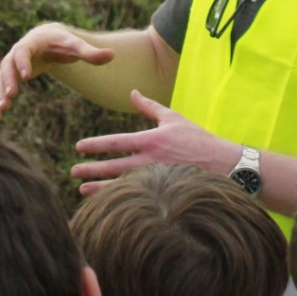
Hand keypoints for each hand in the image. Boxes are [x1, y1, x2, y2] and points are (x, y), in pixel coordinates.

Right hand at [0, 24, 113, 121]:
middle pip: (7, 66)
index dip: (23, 62)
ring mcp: (11, 65)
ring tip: (1, 112)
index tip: (26, 75)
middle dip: (8, 81)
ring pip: (0, 80)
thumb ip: (91, 53)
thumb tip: (112, 55)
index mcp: (32, 42)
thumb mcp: (76, 46)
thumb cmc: (63, 42)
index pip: (23, 51)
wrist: (48, 40)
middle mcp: (17, 53)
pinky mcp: (9, 77)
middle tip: (11, 96)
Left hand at [75, 89, 232, 191]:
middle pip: (113, 166)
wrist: (223, 164)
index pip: (116, 142)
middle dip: (91, 169)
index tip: (78, 147)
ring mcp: (156, 179)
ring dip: (100, 188)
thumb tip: (132, 92)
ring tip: (82, 189)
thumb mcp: (173, 118)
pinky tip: (107, 202)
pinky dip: (119, 199)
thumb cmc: (198, 139)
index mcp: (151, 140)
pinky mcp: (162, 192)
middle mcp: (150, 160)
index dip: (95, 145)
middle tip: (73, 170)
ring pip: (121, 185)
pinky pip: (135, 197)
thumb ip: (149, 107)